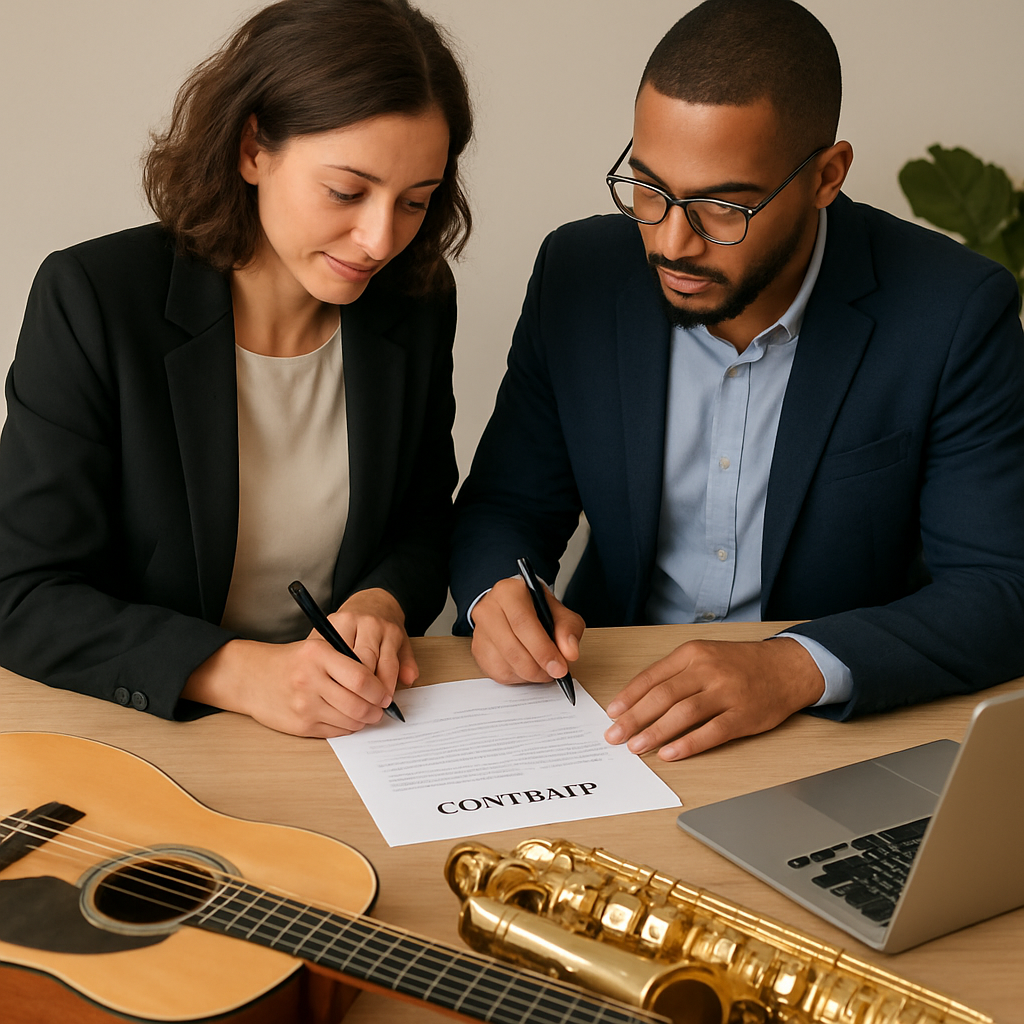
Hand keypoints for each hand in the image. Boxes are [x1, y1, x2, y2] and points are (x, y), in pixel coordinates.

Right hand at [183, 588, 415, 737]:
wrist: (253, 677)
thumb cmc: (292, 662)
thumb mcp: (317, 648)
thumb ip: (346, 661)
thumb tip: (380, 683)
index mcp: (318, 654)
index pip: (361, 677)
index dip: (379, 689)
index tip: (385, 693)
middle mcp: (310, 680)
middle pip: (358, 704)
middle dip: (376, 710)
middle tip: (381, 708)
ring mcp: (304, 705)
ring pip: (350, 721)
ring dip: (364, 721)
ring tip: (367, 714)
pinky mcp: (300, 725)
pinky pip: (336, 731)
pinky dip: (348, 728)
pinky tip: (348, 719)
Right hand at [470, 577, 584, 684]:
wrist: (514, 608)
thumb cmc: (536, 609)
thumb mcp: (558, 611)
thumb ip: (568, 629)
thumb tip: (569, 653)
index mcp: (508, 592)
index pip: (522, 623)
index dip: (542, 649)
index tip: (559, 667)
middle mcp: (489, 609)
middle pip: (512, 647)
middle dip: (538, 667)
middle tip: (556, 672)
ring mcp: (480, 631)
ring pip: (505, 664)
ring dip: (530, 674)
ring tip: (545, 669)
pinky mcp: (478, 651)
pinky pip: (499, 673)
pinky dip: (519, 677)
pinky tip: (529, 668)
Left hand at [603, 637, 824, 759]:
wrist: (786, 667)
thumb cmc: (739, 664)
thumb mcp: (704, 655)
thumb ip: (674, 673)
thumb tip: (638, 699)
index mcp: (693, 653)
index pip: (652, 676)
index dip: (629, 697)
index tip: (612, 713)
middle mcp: (707, 670)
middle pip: (663, 696)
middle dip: (634, 718)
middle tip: (615, 736)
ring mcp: (726, 693)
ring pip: (683, 714)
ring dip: (656, 732)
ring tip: (636, 747)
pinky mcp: (743, 715)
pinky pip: (711, 732)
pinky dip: (688, 744)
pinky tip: (670, 753)